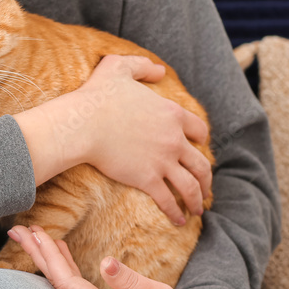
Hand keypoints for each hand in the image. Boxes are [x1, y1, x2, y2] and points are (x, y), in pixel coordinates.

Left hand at [7, 224, 219, 288]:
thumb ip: (130, 281)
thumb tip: (105, 261)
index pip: (68, 284)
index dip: (49, 258)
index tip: (37, 234)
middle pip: (57, 285)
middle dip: (36, 256)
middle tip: (17, 231)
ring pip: (63, 288)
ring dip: (46, 261)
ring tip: (31, 237)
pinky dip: (64, 270)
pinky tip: (57, 255)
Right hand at [72, 54, 211, 225]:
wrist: (82, 124)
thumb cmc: (97, 96)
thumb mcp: (119, 67)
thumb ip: (142, 66)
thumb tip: (159, 71)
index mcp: (172, 114)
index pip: (198, 129)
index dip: (200, 139)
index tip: (198, 147)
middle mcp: (174, 139)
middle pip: (201, 163)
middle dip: (206, 178)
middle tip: (206, 188)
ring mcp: (163, 161)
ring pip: (191, 185)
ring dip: (197, 199)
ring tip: (198, 209)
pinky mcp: (148, 180)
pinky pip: (168, 200)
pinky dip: (176, 212)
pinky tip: (179, 221)